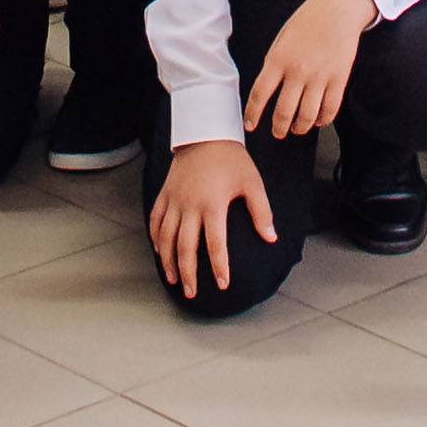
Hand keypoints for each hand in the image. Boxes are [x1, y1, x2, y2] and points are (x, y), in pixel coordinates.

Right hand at [151, 138, 277, 298]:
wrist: (205, 132)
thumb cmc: (232, 159)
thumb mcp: (252, 182)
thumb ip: (261, 211)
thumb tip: (271, 238)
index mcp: (213, 204)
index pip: (215, 243)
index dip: (219, 266)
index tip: (222, 284)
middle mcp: (189, 205)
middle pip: (185, 247)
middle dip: (188, 273)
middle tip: (192, 293)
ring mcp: (174, 200)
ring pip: (165, 238)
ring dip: (168, 261)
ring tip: (175, 280)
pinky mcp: (164, 193)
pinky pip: (155, 220)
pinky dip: (155, 238)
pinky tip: (159, 253)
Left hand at [243, 0, 373, 139]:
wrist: (338, 9)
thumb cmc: (307, 20)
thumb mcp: (282, 38)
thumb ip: (275, 63)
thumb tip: (269, 89)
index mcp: (278, 58)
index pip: (260, 94)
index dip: (253, 114)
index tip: (250, 125)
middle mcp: (298, 71)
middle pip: (284, 111)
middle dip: (278, 127)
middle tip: (277, 132)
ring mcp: (320, 76)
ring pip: (307, 116)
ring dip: (300, 128)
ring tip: (297, 129)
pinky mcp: (339, 79)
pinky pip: (330, 109)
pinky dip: (323, 121)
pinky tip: (318, 121)